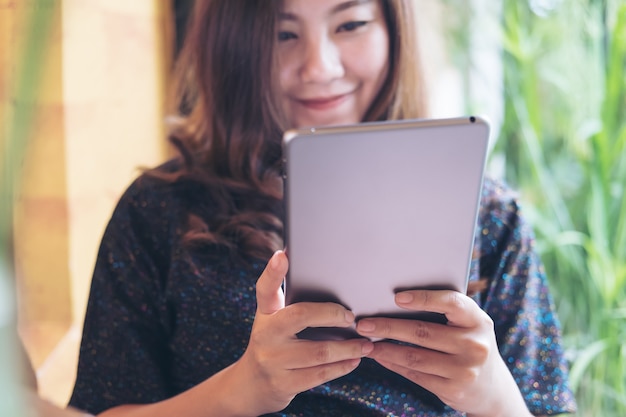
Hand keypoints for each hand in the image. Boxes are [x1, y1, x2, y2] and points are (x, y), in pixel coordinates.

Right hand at [228, 250, 373, 415]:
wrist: (252, 384)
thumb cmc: (273, 342)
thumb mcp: (274, 319)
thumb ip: (291, 300)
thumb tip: (316, 271)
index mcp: (265, 313)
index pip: (265, 289)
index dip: (273, 271)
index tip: (283, 255)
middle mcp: (265, 334)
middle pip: (301, 316)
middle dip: (332, 314)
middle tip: (352, 316)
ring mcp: (273, 360)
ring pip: (319, 351)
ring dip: (348, 347)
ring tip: (366, 343)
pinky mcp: (283, 383)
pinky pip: (320, 374)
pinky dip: (342, 366)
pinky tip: (355, 360)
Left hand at [355, 290, 530, 416]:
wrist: (493, 389)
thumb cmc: (471, 344)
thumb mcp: (470, 325)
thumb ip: (446, 312)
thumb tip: (396, 300)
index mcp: (478, 320)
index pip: (451, 303)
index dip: (423, 298)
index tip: (396, 297)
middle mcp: (474, 345)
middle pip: (422, 332)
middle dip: (388, 327)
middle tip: (363, 324)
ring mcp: (465, 370)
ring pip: (414, 356)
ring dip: (385, 349)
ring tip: (366, 342)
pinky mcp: (453, 389)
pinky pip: (415, 374)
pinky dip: (393, 364)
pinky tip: (380, 357)